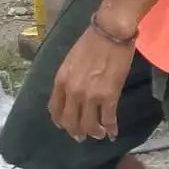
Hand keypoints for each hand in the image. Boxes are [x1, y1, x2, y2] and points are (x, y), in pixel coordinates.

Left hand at [49, 26, 132, 141]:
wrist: (111, 32)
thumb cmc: (92, 41)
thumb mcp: (71, 60)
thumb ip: (68, 78)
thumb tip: (72, 92)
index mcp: (61, 81)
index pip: (55, 110)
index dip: (60, 121)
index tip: (66, 126)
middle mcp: (73, 92)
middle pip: (70, 122)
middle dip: (76, 132)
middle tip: (82, 136)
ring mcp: (90, 96)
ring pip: (89, 125)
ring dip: (94, 133)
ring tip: (99, 134)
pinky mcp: (109, 96)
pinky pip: (108, 119)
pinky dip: (111, 129)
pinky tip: (113, 132)